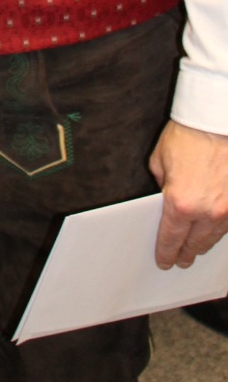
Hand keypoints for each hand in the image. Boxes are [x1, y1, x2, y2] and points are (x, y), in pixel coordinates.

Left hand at [149, 118, 227, 267]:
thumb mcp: (160, 161)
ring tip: (196, 249)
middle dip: (186, 254)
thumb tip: (166, 195)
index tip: (164, 261)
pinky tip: (213, 231)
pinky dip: (219, 230)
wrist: (215, 120)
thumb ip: (162, 184)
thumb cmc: (187, 136)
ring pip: (214, 237)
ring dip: (204, 244)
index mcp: (180, 203)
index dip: (166, 252)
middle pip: (195, 244)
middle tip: (181, 260)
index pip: (171, 238)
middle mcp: (206, 212)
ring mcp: (227, 209)